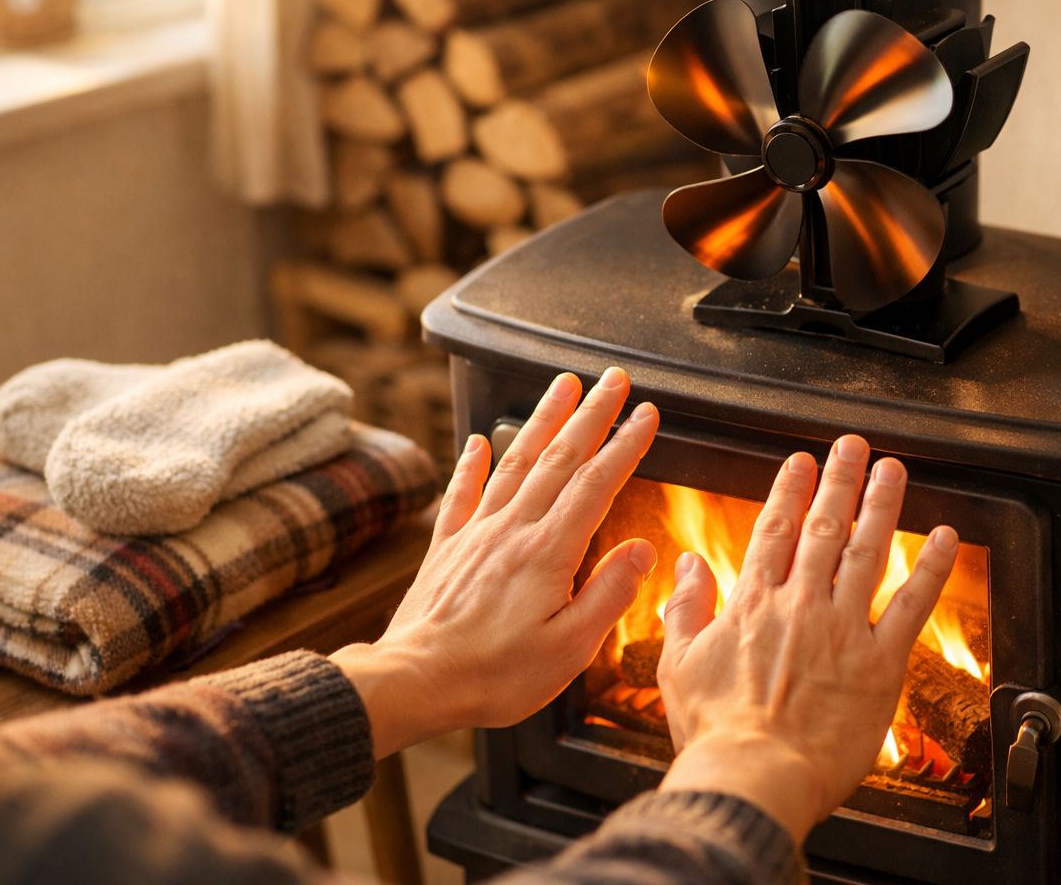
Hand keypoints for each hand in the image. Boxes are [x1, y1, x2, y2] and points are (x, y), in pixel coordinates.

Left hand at [333, 367, 659, 757]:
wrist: (413, 681)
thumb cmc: (493, 675)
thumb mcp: (569, 649)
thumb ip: (609, 594)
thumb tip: (642, 551)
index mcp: (549, 553)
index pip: (597, 484)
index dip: (626, 445)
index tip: (647, 415)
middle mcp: (512, 531)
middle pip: (560, 457)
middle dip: (592, 413)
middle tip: (614, 379)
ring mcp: (476, 534)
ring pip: (516, 461)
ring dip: (543, 419)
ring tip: (563, 385)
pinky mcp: (446, 549)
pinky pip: (462, 493)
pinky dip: (472, 463)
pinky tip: (479, 442)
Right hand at [656, 435, 958, 842]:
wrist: (754, 779)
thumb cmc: (715, 734)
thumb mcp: (678, 666)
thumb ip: (685, 608)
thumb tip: (685, 563)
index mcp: (752, 605)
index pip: (774, 531)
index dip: (790, 491)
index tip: (801, 463)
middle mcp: (800, 606)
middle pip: (824, 528)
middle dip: (840, 481)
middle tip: (852, 446)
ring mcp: (842, 631)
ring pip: (867, 552)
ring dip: (882, 505)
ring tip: (893, 470)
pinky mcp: (879, 664)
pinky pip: (911, 605)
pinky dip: (930, 568)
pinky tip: (944, 537)